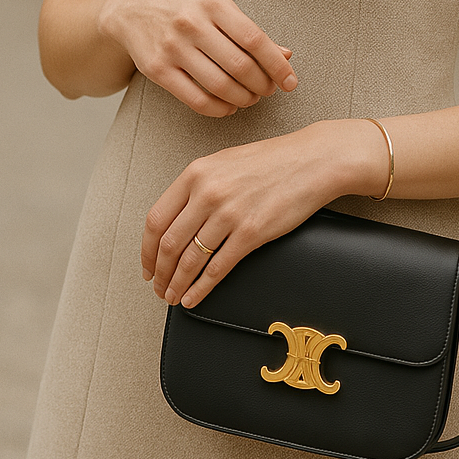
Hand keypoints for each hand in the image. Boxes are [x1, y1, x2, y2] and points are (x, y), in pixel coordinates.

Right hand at [97, 0, 296, 116]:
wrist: (131, 6)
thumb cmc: (183, 5)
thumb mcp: (216, 5)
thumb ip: (249, 30)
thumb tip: (285, 56)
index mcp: (212, 3)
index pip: (254, 39)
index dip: (277, 65)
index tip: (290, 82)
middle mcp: (191, 23)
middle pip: (240, 66)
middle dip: (262, 85)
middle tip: (269, 90)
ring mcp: (172, 47)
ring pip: (220, 86)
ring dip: (244, 99)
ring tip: (251, 98)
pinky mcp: (157, 70)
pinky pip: (197, 100)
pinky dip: (220, 109)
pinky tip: (229, 106)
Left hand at [141, 119, 385, 306]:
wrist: (312, 161)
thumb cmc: (271, 161)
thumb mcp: (223, 163)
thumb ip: (197, 187)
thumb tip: (176, 221)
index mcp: (195, 173)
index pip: (156, 219)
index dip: (147, 250)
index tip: (148, 267)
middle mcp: (207, 193)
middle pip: (169, 243)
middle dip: (160, 272)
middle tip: (159, 288)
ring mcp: (229, 213)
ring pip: (191, 259)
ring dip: (178, 283)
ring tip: (174, 297)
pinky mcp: (252, 232)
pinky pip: (218, 267)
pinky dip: (202, 287)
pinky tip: (194, 297)